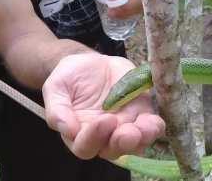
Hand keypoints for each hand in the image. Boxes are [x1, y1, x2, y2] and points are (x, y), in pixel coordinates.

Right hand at [42, 53, 164, 159]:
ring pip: (135, 143)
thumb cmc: (70, 77)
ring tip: (147, 127)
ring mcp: (123, 126)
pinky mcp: (140, 114)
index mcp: (78, 133)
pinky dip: (154, 126)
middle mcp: (103, 136)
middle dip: (122, 142)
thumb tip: (67, 130)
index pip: (85, 146)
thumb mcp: (56, 87)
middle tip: (129, 131)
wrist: (91, 62)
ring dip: (143, 138)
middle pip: (113, 150)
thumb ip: (57, 109)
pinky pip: (150, 127)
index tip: (103, 119)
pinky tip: (155, 121)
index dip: (94, 138)